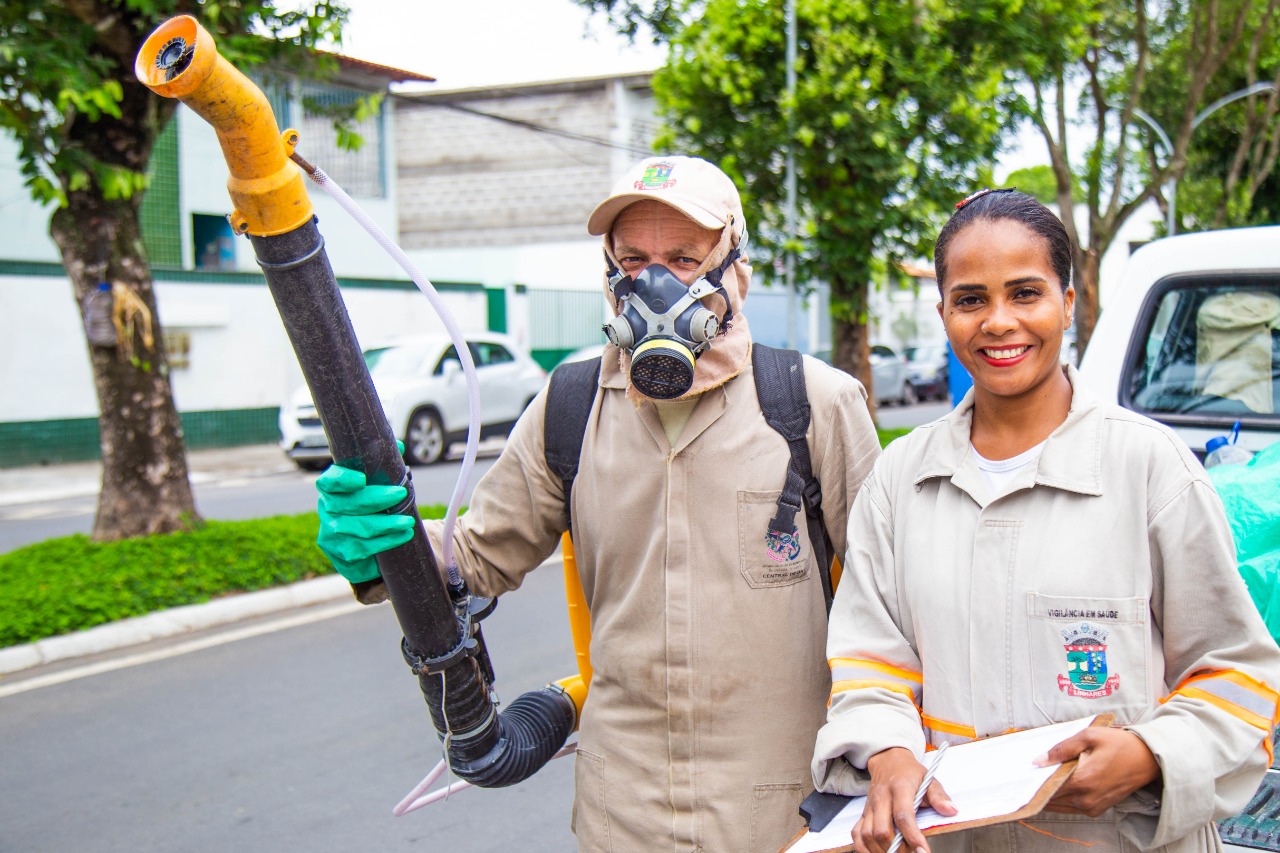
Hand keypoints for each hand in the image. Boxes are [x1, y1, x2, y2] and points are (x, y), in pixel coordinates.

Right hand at [315, 464, 414, 582]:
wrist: (359, 547)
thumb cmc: (366, 508)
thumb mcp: (371, 486)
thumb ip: (381, 466)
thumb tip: (400, 447)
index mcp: (330, 489)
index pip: (329, 482)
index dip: (343, 480)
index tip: (362, 478)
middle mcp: (326, 510)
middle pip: (350, 504)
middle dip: (378, 499)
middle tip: (400, 493)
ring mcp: (331, 533)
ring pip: (360, 527)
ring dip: (387, 524)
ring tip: (408, 521)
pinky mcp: (341, 552)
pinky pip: (365, 547)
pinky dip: (387, 540)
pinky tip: (403, 534)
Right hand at [853, 747, 956, 852]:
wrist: (888, 761)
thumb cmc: (909, 773)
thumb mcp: (929, 779)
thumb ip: (939, 796)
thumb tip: (951, 810)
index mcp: (899, 788)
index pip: (903, 815)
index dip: (912, 836)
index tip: (923, 851)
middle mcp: (881, 798)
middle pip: (882, 830)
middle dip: (896, 849)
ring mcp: (870, 806)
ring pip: (867, 835)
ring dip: (881, 851)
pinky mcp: (863, 813)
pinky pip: (856, 834)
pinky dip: (864, 848)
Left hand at [1036, 727, 1159, 816]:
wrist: (1147, 759)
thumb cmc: (1119, 745)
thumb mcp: (1089, 737)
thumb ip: (1061, 749)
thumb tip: (1038, 760)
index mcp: (1082, 780)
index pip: (1047, 787)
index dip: (1033, 781)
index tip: (1022, 775)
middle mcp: (1086, 799)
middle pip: (1051, 798)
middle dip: (1039, 787)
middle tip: (1028, 775)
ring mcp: (1092, 807)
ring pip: (1060, 805)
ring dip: (1050, 794)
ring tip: (1042, 778)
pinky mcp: (1097, 809)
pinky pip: (1071, 807)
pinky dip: (1062, 798)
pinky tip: (1058, 784)